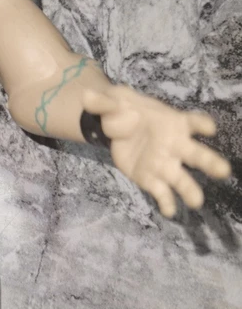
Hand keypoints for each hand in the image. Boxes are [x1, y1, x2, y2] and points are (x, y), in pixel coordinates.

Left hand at [82, 86, 231, 217]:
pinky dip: (166, 202)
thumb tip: (86, 96)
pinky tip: (169, 212)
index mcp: (173, 123)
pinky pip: (162, 192)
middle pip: (197, 154)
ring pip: (181, 179)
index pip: (194, 122)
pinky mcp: (151, 178)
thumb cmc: (124, 110)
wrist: (114, 126)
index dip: (202, 125)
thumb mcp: (113, 103)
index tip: (209, 129)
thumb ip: (104, 102)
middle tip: (222, 171)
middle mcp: (175, 145)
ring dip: (189, 190)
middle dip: (210, 162)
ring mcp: (165, 164)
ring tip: (196, 202)